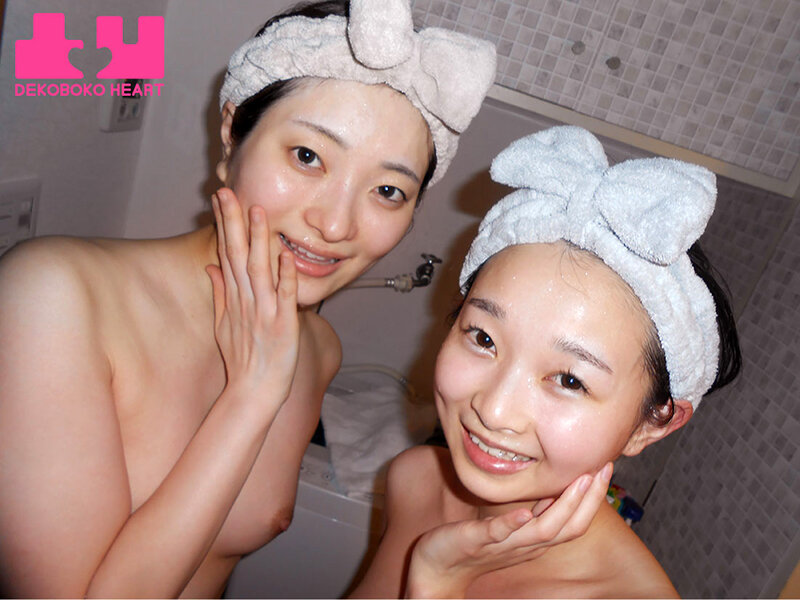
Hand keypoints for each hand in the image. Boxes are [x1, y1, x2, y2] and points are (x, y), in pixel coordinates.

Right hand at [206, 188, 298, 408]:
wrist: (253, 392)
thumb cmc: (243, 360)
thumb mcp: (224, 324)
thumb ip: (219, 293)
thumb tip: (211, 266)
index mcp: (234, 297)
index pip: (227, 253)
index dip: (224, 224)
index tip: (221, 197)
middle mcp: (246, 301)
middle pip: (238, 255)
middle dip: (233, 222)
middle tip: (228, 191)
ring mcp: (264, 312)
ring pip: (260, 270)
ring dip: (258, 241)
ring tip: (257, 212)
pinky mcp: (283, 326)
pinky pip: (285, 297)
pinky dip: (285, 277)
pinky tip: (285, 256)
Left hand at [406, 463, 612, 597]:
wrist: (437, 572)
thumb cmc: (475, 545)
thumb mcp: (511, 525)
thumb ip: (534, 512)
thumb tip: (556, 491)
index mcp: (534, 539)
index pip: (575, 521)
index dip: (593, 497)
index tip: (605, 467)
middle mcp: (525, 545)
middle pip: (568, 527)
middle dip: (589, 498)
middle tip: (603, 468)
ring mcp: (502, 544)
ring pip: (542, 531)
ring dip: (563, 506)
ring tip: (579, 480)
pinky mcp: (476, 541)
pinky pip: (497, 534)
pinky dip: (512, 524)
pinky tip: (525, 512)